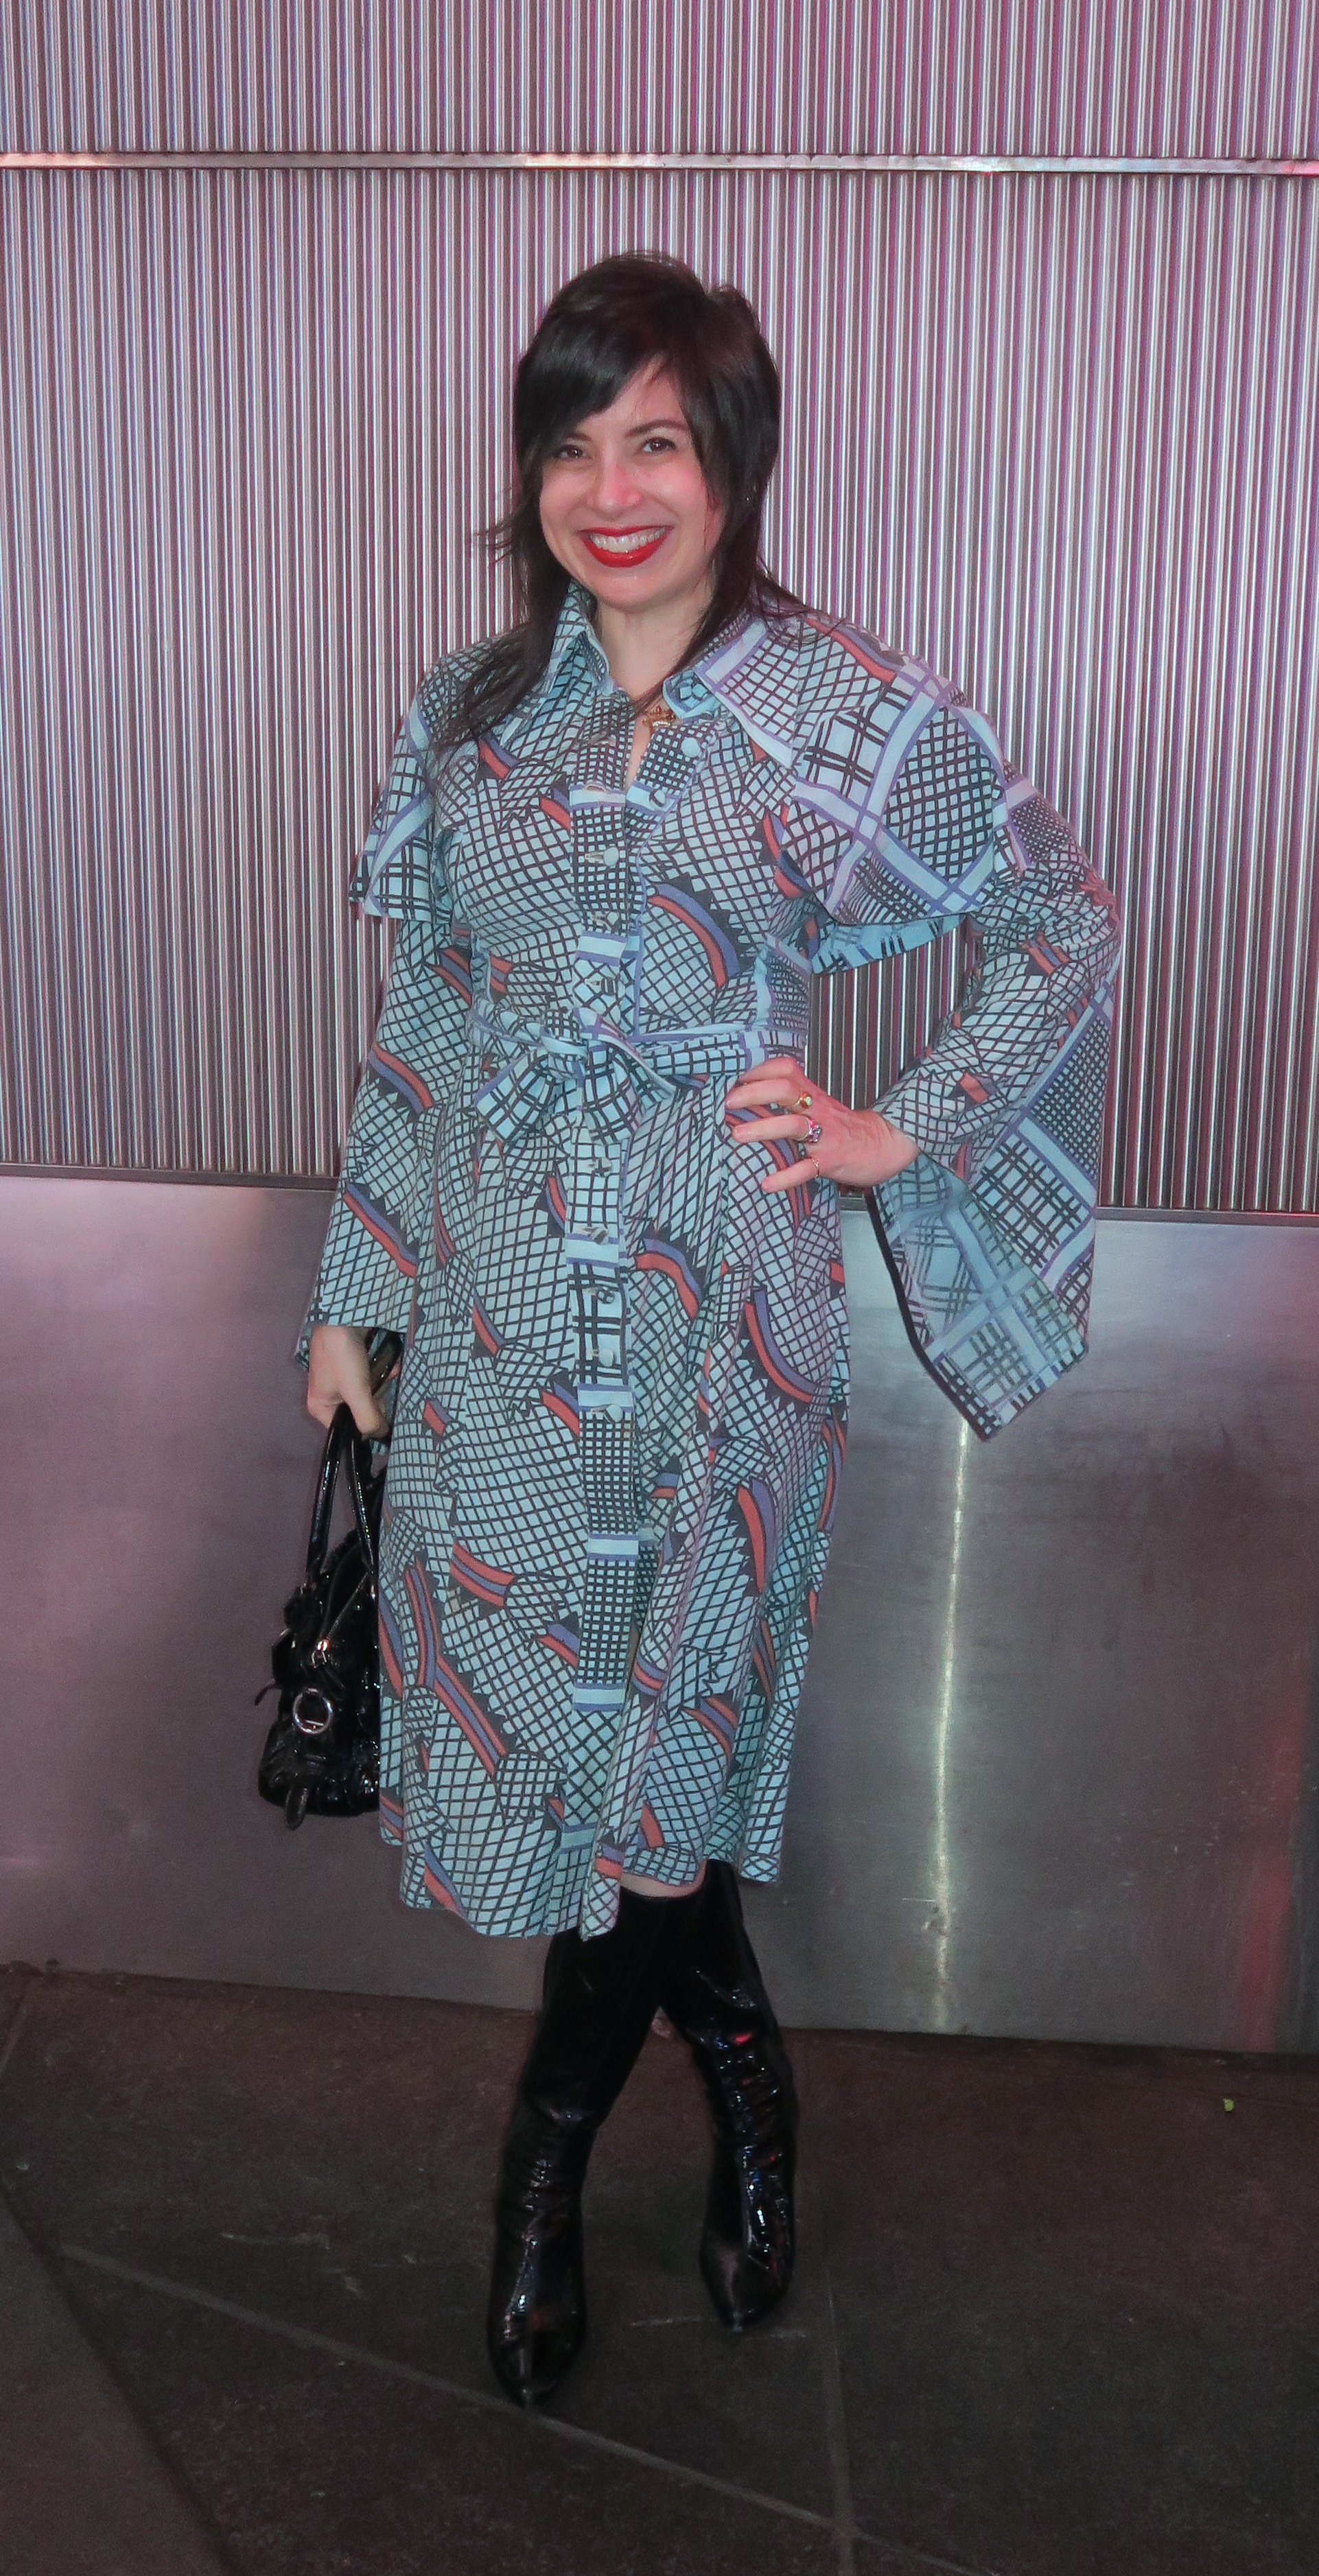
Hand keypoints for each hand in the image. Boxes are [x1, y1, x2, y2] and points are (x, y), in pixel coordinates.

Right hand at [306, 1324, 388, 1435]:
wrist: (343, 1316)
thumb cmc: (343, 1357)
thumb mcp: (356, 1392)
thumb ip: (369, 1418)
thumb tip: (381, 1435)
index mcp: (320, 1408)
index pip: (347, 1430)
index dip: (367, 1426)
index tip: (383, 1415)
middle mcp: (329, 1396)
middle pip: (360, 1412)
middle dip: (377, 1400)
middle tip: (383, 1388)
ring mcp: (340, 1380)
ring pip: (369, 1394)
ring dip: (383, 1383)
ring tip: (389, 1371)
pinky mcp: (352, 1365)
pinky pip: (370, 1377)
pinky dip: (382, 1371)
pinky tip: (391, 1364)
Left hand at [724, 1056, 921, 1194]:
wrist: (883, 1144)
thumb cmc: (842, 1126)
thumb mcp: (819, 1105)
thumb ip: (791, 1099)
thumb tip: (748, 1099)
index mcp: (812, 1094)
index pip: (785, 1069)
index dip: (758, 1069)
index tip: (733, 1078)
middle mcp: (817, 1109)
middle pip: (784, 1091)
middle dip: (753, 1095)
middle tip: (727, 1104)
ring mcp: (824, 1135)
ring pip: (792, 1125)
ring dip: (762, 1129)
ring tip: (736, 1135)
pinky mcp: (830, 1160)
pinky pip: (806, 1168)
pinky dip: (785, 1177)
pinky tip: (766, 1184)